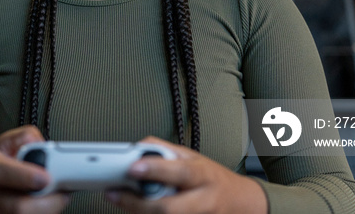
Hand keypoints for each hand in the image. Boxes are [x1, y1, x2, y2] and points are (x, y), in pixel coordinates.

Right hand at [0, 125, 69, 213]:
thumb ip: (25, 137)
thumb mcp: (4, 143)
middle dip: (47, 203)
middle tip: (63, 194)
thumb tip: (44, 145)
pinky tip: (44, 208)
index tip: (47, 178)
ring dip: (47, 211)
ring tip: (54, 200)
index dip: (26, 177)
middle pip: (18, 207)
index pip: (2, 173)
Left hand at [106, 137, 267, 213]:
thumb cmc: (212, 177)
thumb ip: (165, 151)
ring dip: (138, 212)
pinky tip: (136, 211)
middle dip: (137, 204)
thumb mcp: (192, 157)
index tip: (132, 167)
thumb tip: (137, 147)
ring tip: (120, 200)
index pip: (178, 172)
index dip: (155, 169)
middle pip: (168, 208)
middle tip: (114, 193)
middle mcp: (202, 200)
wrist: (240, 203)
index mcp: (202, 175)